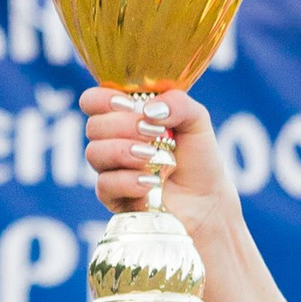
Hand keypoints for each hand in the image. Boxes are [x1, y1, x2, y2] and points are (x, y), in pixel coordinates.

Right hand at [82, 83, 227, 236]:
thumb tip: (148, 109)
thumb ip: (177, 103)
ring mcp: (112, 171)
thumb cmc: (199, 160)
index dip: (102, 99)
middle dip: (123, 125)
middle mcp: (113, 141)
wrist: (207, 202)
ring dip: (123, 151)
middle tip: (153, 133)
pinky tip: (151, 181)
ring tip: (152, 156)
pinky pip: (105, 184)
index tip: (128, 104)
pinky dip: (128, 180)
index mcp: (126, 116)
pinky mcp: (114, 199)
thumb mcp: (196, 121)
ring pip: (94, 153)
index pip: (93, 101)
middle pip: (93, 126)